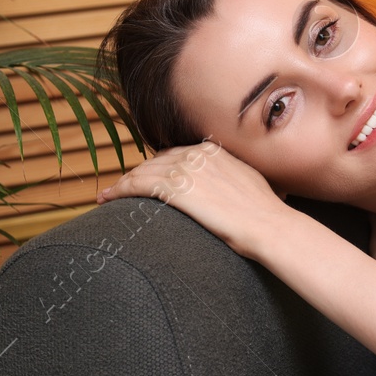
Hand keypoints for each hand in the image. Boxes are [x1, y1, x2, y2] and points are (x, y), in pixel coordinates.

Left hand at [95, 140, 286, 257]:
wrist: (268, 225)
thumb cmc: (265, 214)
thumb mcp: (250, 183)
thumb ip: (232, 178)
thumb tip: (233, 190)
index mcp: (214, 150)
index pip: (174, 154)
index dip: (156, 167)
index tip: (146, 179)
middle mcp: (197, 153)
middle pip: (155, 161)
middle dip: (136, 174)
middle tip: (122, 189)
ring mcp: (185, 169)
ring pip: (141, 171)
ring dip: (123, 183)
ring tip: (109, 196)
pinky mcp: (174, 188)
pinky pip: (136, 185)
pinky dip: (118, 190)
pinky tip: (107, 200)